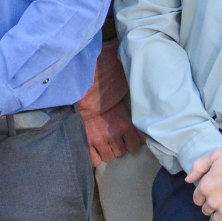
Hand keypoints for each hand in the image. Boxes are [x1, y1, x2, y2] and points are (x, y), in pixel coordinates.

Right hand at [78, 41, 142, 165]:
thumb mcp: (122, 77)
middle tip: (115, 136)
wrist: (77, 82)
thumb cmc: (101, 75)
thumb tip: (144, 61)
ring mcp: (98, 139)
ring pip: (110, 158)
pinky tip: (94, 147)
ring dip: (108, 151)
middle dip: (120, 145)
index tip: (132, 136)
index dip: (136, 140)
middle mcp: (113, 133)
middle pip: (123, 152)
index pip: (138, 142)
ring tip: (105, 142)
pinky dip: (95, 156)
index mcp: (124, 120)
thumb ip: (132, 77)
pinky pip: (94, 160)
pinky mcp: (85, 141)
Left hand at [186, 147, 221, 220]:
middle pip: (206, 211)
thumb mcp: (216, 155)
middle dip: (212, 207)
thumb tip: (188, 179)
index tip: (212, 195)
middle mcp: (213, 201)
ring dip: (220, 217)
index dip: (204, 197)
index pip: (197, 199)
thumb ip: (199, 167)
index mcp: (205, 186)